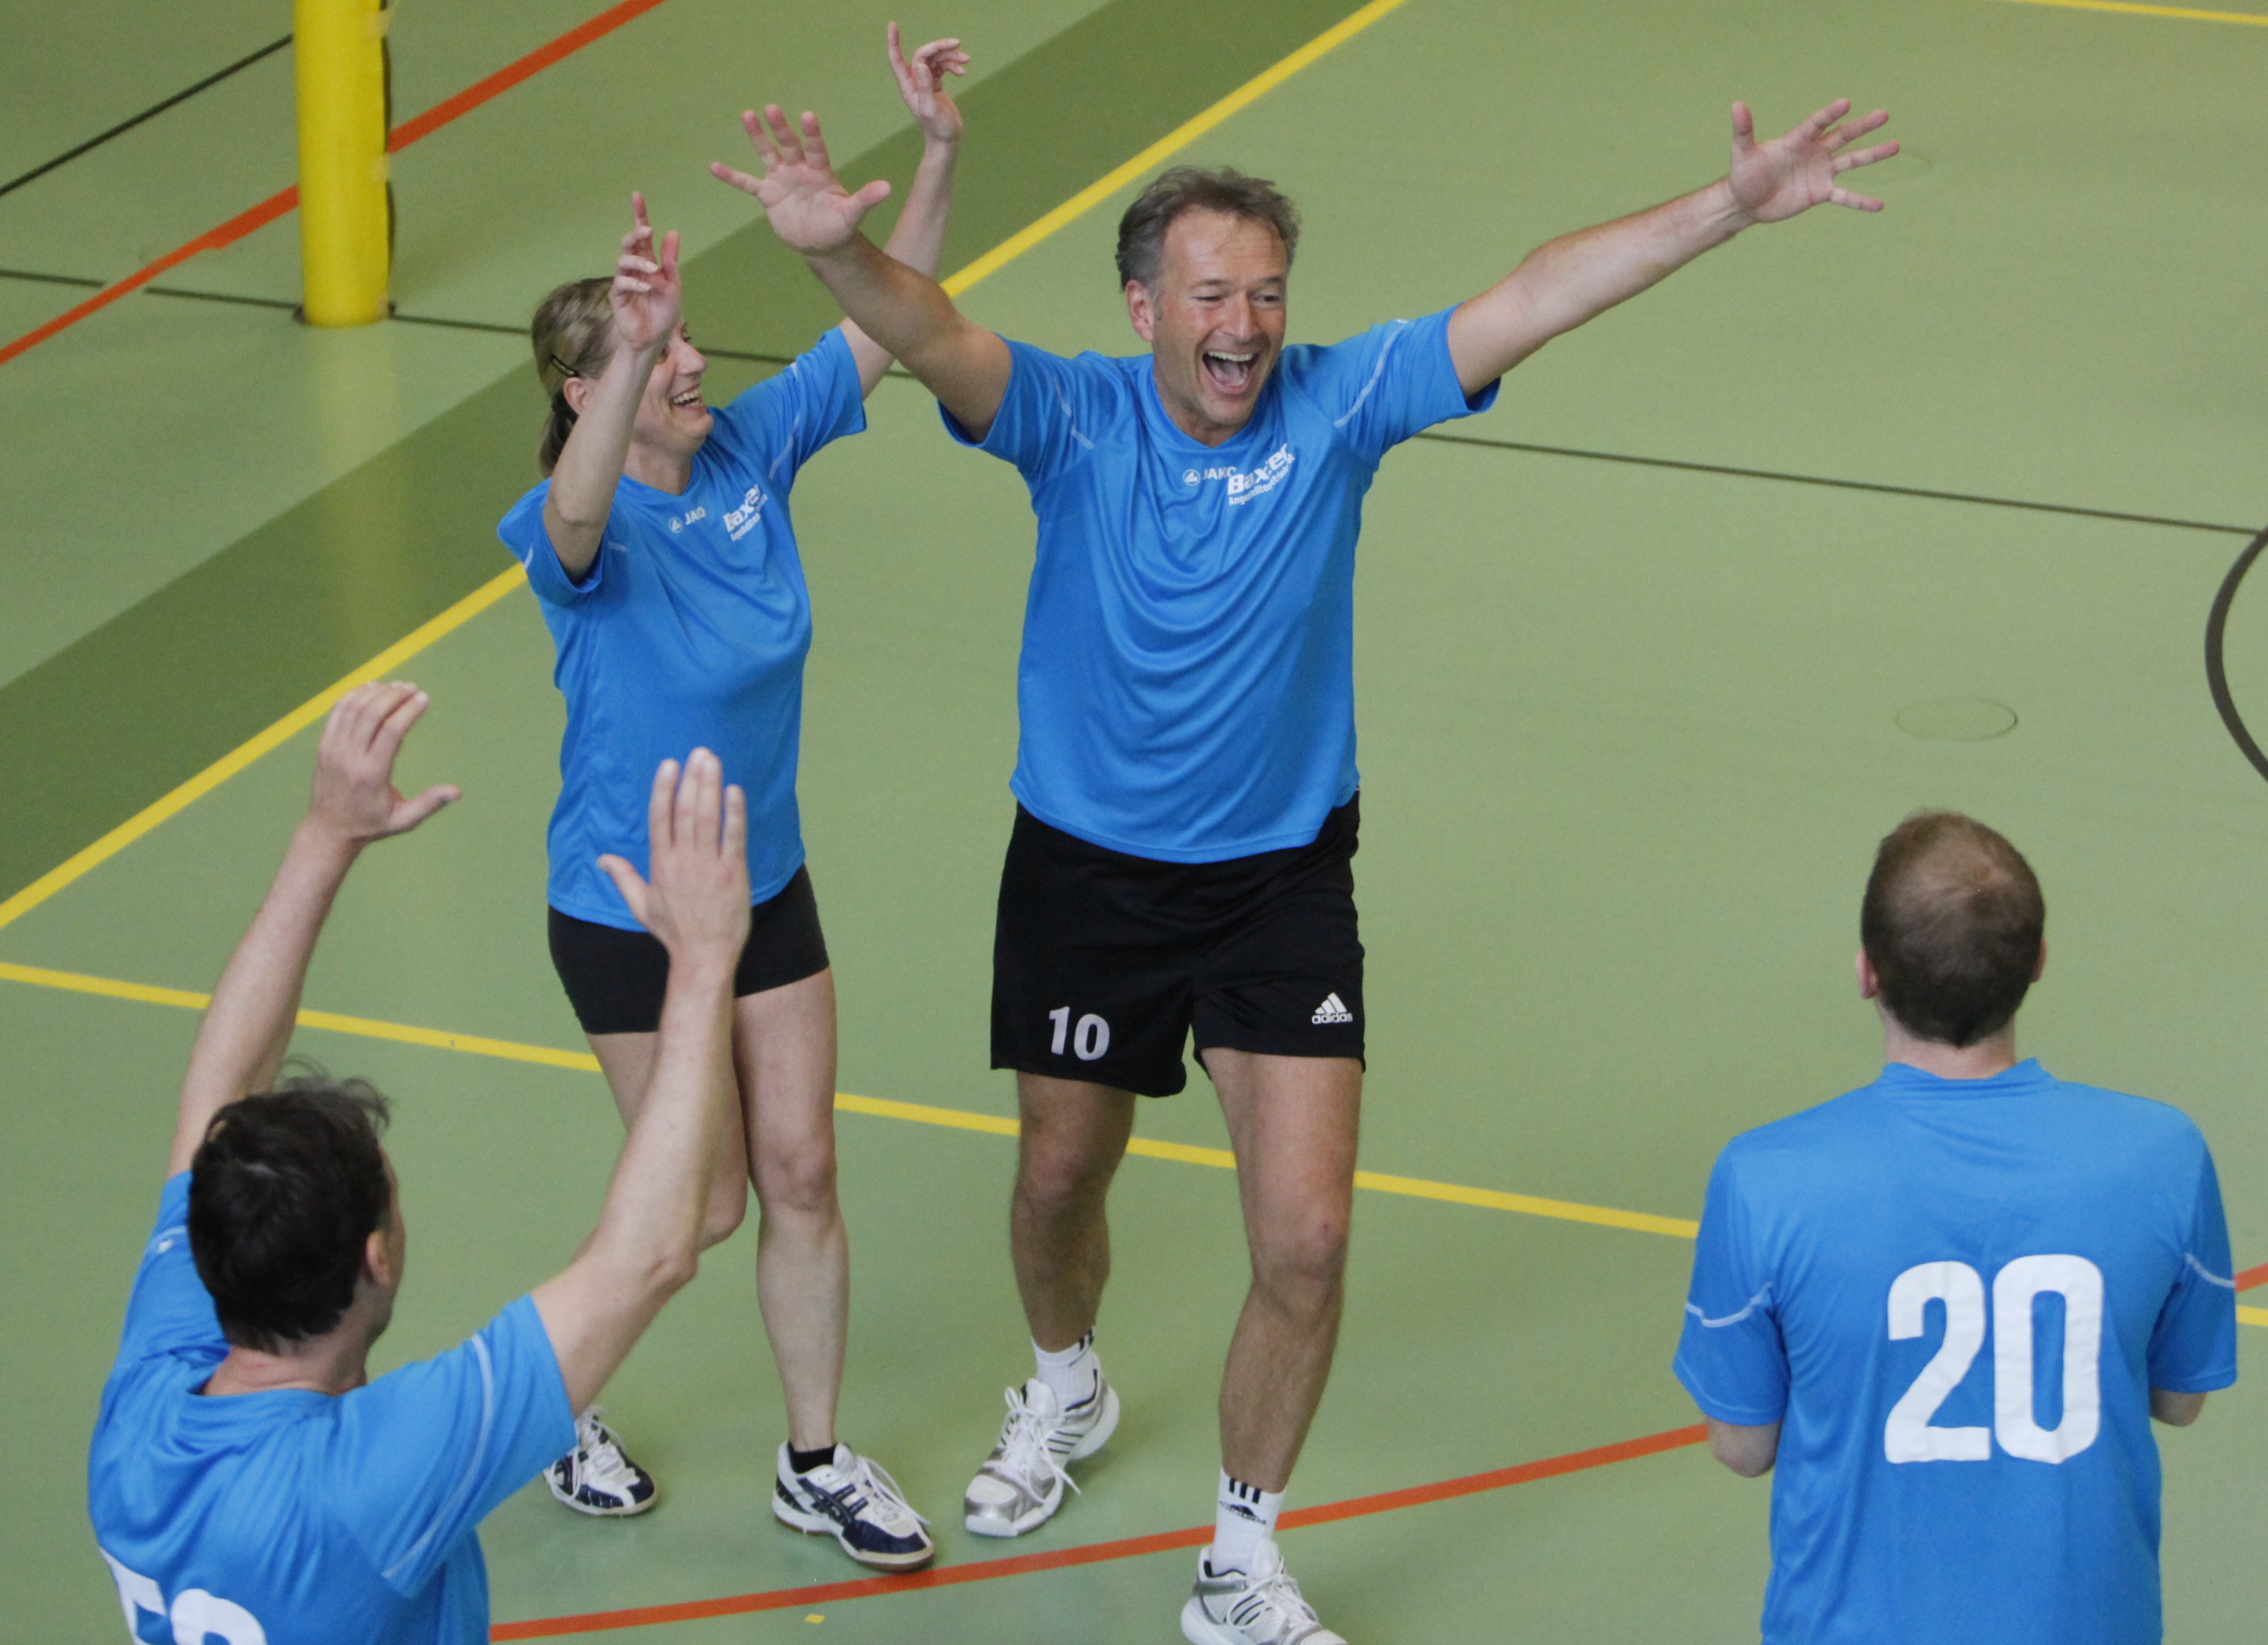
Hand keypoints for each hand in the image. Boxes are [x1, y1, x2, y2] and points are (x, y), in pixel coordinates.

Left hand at [307, 682, 459, 844]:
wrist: (329, 829)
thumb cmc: (371, 824)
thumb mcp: (404, 820)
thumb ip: (430, 803)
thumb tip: (457, 792)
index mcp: (372, 775)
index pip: (391, 731)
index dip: (409, 710)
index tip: (424, 698)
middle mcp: (349, 758)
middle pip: (372, 713)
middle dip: (395, 696)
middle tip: (413, 689)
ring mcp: (333, 749)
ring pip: (354, 707)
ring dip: (377, 692)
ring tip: (397, 687)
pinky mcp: (323, 744)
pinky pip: (338, 711)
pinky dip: (355, 694)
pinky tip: (372, 688)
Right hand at [597, 750, 750, 960]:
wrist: (704, 957)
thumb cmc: (675, 932)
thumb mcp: (642, 906)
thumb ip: (622, 877)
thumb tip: (600, 859)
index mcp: (660, 865)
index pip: (659, 819)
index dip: (663, 789)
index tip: (669, 764)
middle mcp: (682, 862)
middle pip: (684, 812)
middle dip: (691, 779)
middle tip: (698, 752)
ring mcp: (708, 867)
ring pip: (707, 819)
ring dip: (709, 787)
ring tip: (712, 761)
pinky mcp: (733, 874)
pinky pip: (734, 838)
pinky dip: (734, 814)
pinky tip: (735, 791)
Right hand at [611, 192, 682, 355]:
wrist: (655, 339)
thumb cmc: (663, 313)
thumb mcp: (673, 285)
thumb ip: (670, 261)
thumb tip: (672, 232)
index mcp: (648, 263)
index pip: (642, 236)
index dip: (640, 216)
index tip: (637, 196)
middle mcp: (634, 269)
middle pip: (628, 243)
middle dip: (636, 233)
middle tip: (646, 230)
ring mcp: (624, 281)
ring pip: (623, 261)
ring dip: (638, 262)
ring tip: (653, 271)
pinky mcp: (617, 296)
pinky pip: (621, 283)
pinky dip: (634, 282)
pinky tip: (646, 287)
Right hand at [711, 106, 892, 256]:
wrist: (822, 244)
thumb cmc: (839, 227)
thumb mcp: (852, 214)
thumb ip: (866, 199)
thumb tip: (887, 188)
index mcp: (820, 171)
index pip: (815, 148)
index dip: (811, 134)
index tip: (807, 116)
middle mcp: (800, 169)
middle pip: (788, 145)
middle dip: (780, 128)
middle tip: (771, 108)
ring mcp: (782, 180)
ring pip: (767, 154)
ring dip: (757, 137)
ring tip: (747, 115)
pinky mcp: (768, 195)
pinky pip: (747, 183)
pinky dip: (732, 177)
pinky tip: (714, 166)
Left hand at [887, 22, 969, 146]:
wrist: (947, 140)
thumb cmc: (938, 129)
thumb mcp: (931, 109)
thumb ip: (925, 87)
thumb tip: (921, 66)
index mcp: (908, 86)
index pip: (896, 59)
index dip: (894, 42)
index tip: (893, 25)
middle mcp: (914, 82)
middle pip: (923, 54)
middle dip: (939, 47)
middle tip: (957, 44)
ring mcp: (924, 82)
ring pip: (934, 59)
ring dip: (950, 56)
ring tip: (966, 60)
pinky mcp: (935, 84)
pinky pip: (941, 66)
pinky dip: (952, 65)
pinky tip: (962, 71)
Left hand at [1727, 98, 1897, 224]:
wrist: (1747, 203)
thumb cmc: (1744, 175)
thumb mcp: (1743, 153)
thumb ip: (1743, 131)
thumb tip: (1737, 104)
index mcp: (1798, 140)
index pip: (1817, 124)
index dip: (1830, 114)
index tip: (1846, 103)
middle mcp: (1814, 152)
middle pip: (1843, 136)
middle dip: (1862, 126)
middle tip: (1884, 114)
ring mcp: (1820, 172)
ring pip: (1851, 161)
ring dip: (1872, 155)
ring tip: (1895, 146)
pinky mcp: (1820, 193)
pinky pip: (1845, 196)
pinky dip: (1861, 201)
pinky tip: (1879, 205)